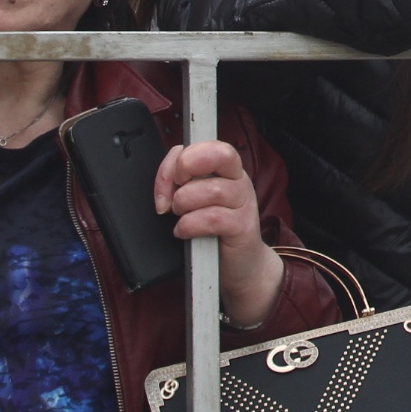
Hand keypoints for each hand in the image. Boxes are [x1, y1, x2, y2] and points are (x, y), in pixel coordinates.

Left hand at [156, 138, 282, 328]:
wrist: (240, 266)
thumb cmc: (213, 232)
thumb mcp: (197, 200)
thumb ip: (184, 182)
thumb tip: (166, 178)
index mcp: (228, 170)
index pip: (208, 145)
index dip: (181, 158)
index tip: (171, 180)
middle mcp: (239, 181)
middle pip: (218, 155)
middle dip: (186, 170)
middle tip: (175, 194)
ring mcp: (244, 203)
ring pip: (209, 190)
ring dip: (183, 205)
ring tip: (181, 217)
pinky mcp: (242, 227)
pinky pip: (210, 219)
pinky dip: (189, 226)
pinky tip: (185, 232)